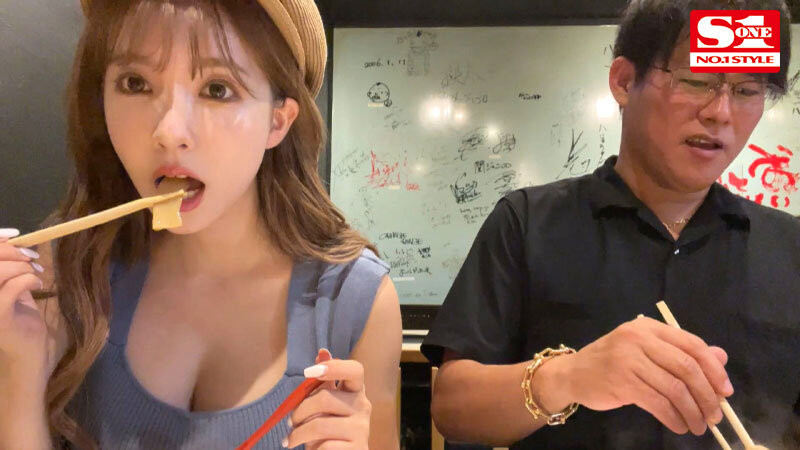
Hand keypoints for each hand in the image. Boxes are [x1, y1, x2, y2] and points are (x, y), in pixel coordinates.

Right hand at [0, 228, 48, 388]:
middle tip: (32, 257)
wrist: (28, 355)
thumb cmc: (20, 322)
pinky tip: (38, 285)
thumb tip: (13, 241)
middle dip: (12, 252)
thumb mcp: (12, 289)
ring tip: (35, 273)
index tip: (14, 237)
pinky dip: (28, 280)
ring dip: (22, 266)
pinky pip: (12, 288)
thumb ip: (8, 269)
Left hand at [285, 349, 370, 448]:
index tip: (308, 372)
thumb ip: (324, 381)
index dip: (334, 367)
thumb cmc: (330, 429)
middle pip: (326, 398)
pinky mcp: (358, 448)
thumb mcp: (324, 404)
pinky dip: (310, 449)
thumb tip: (323, 352)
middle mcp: (363, 407)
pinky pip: (325, 445)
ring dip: (299, 433)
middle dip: (300, 411)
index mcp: (355, 391)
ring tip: (292, 439)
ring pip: (320, 425)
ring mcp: (362, 429)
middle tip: (290, 422)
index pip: (355, 370)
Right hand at [538, 316, 731, 435]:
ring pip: (674, 388)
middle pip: (687, 367)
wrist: (572, 374)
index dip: (714, 370)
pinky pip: (658, 403)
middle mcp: (639, 339)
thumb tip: (721, 358)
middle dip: (707, 395)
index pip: (692, 345)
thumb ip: (681, 352)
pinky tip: (678, 426)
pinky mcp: (622, 382)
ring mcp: (629, 359)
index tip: (725, 392)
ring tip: (698, 426)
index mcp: (649, 327)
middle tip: (714, 416)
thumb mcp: (647, 352)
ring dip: (692, 411)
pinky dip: (673, 418)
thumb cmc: (613, 363)